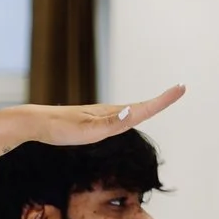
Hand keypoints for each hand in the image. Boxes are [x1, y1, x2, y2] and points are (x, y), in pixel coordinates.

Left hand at [26, 84, 186, 146]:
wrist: (36, 123)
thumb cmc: (60, 128)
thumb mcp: (86, 130)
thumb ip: (110, 123)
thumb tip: (133, 112)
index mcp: (111, 114)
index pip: (143, 108)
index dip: (163, 100)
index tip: (181, 88)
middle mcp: (108, 112)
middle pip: (140, 107)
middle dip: (160, 101)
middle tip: (179, 91)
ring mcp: (99, 116)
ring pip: (129, 111)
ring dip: (147, 106)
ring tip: (162, 101)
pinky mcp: (91, 121)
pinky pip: (117, 116)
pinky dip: (129, 113)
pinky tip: (127, 115)